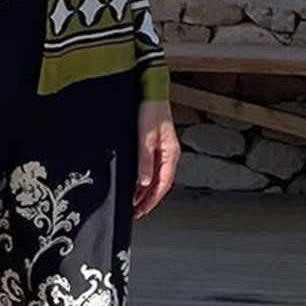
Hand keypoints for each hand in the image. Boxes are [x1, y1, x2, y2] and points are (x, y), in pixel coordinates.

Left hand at [133, 99, 178, 218]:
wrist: (150, 93)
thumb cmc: (150, 112)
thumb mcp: (145, 139)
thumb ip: (145, 162)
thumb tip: (144, 183)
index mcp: (171, 154)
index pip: (163, 184)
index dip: (152, 200)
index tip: (142, 211)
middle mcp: (169, 155)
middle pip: (160, 184)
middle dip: (148, 200)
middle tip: (136, 213)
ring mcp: (162, 151)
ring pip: (155, 178)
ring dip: (145, 192)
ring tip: (134, 204)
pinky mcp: (155, 147)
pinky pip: (151, 169)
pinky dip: (143, 179)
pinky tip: (135, 186)